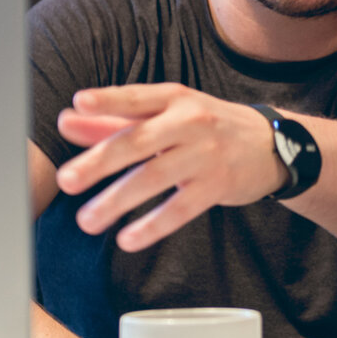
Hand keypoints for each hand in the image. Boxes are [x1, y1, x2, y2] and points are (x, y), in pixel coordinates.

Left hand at [55, 84, 284, 251]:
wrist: (270, 145)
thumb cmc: (206, 127)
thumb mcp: (166, 115)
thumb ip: (115, 120)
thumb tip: (66, 120)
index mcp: (174, 99)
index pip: (136, 98)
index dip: (108, 100)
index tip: (80, 103)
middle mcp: (190, 122)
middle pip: (139, 141)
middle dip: (99, 161)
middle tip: (66, 180)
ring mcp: (206, 154)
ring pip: (155, 178)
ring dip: (117, 201)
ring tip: (86, 221)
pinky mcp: (217, 185)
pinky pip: (180, 209)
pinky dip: (152, 226)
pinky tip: (127, 239)